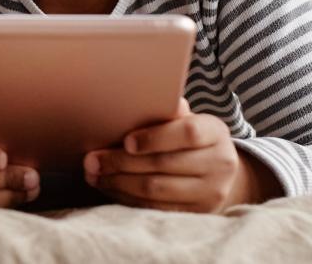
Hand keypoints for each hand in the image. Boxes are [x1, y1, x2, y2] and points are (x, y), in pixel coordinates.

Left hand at [83, 98, 282, 211]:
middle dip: (121, 162)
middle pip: (164, 164)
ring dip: (118, 182)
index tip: (126, 141)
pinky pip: (155, 208)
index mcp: (215, 132)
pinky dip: (127, 198)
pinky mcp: (197, 213)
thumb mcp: (184, 120)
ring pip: (156, 190)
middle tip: (91, 160)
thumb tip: (138, 98)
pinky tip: (109, 187)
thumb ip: (166, 112)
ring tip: (94, 174)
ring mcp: (211, 192)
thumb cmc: (189, 139)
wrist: (217, 172)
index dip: (154, 137)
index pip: (187, 133)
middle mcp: (220, 163)